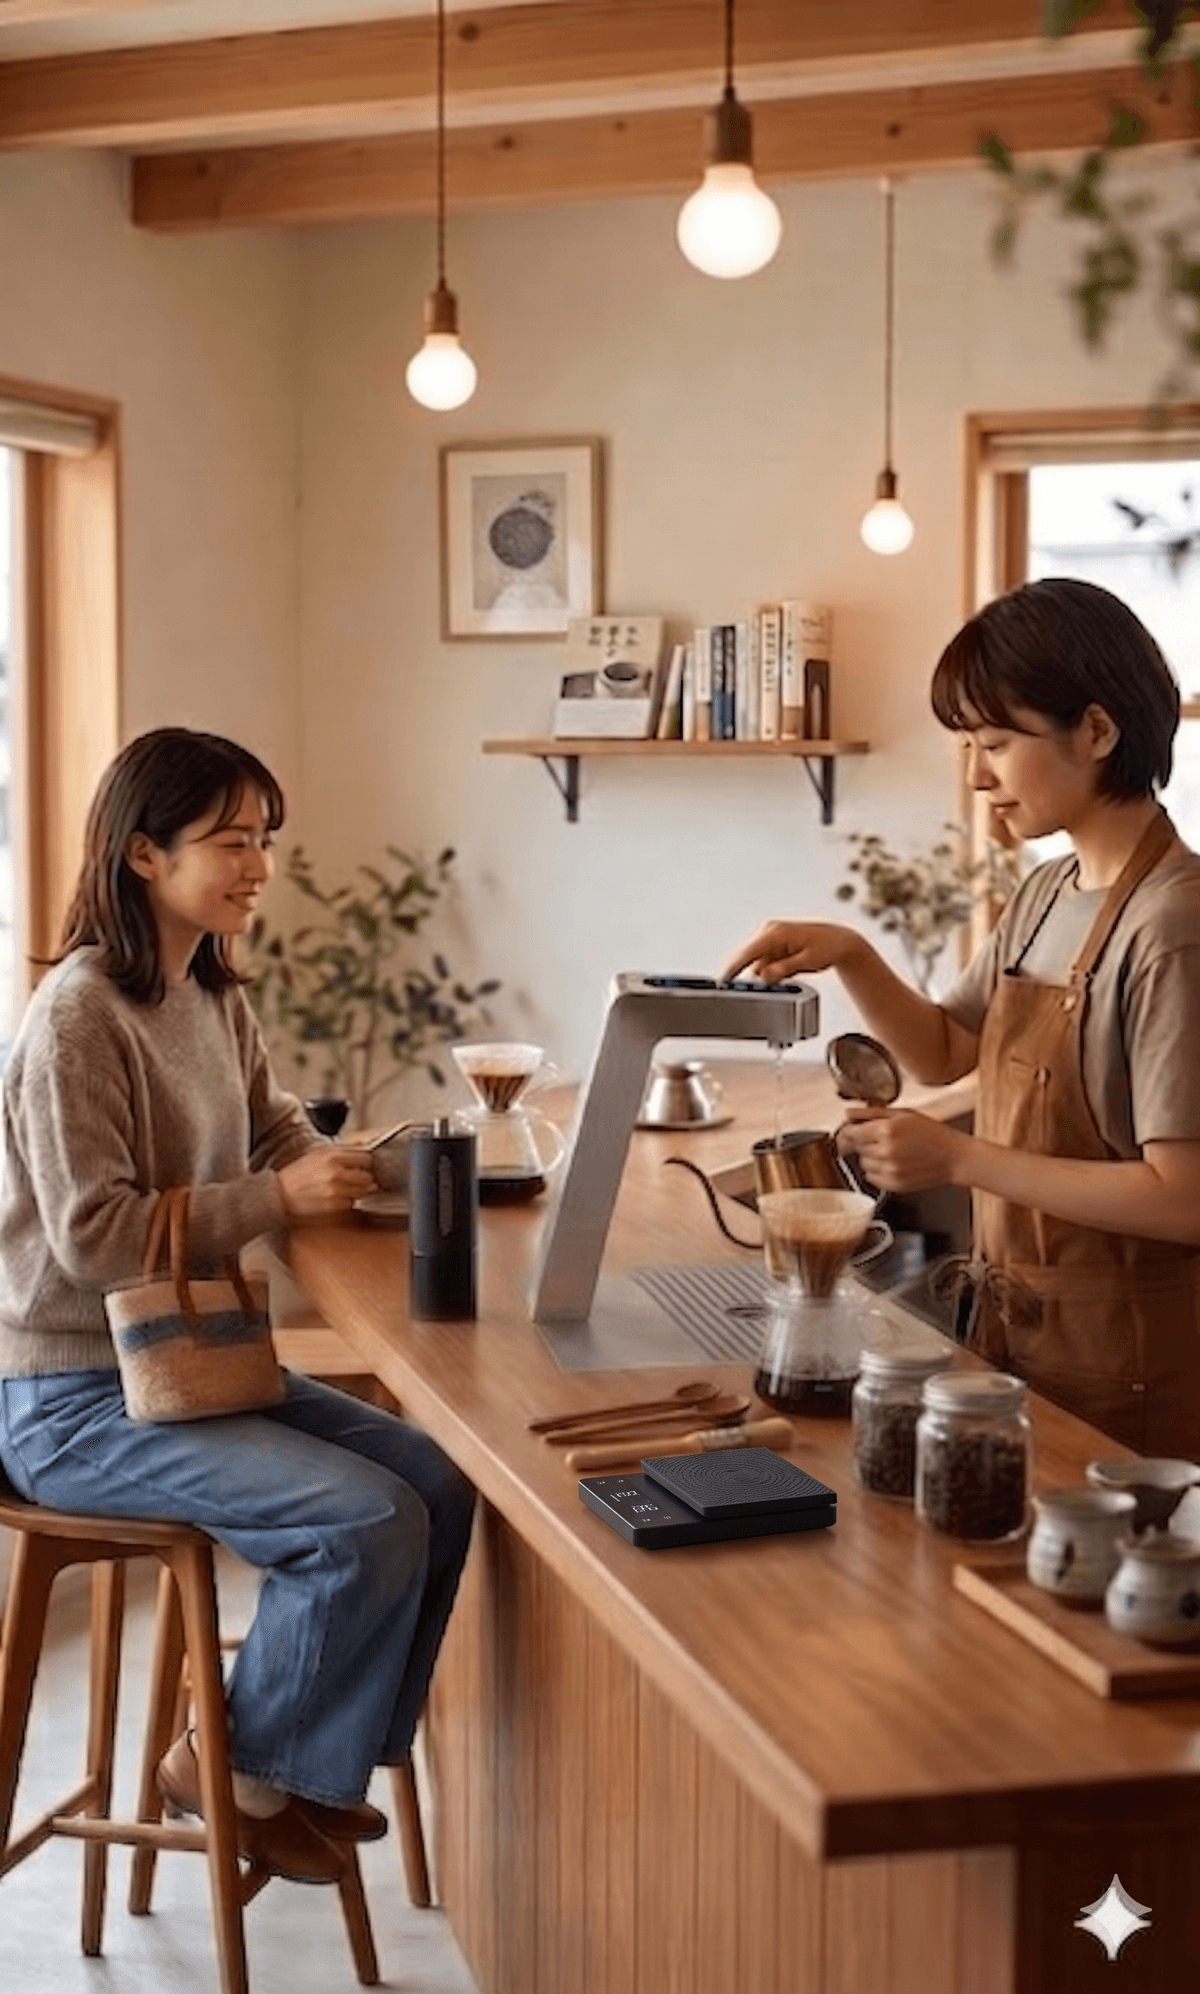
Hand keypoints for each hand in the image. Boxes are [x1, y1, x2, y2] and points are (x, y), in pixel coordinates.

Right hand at [277, 1146, 376, 1219]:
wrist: (279, 1193)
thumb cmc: (298, 1173)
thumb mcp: (318, 1153)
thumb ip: (342, 1150)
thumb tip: (365, 1147)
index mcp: (332, 1157)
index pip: (366, 1158)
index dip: (366, 1163)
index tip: (363, 1165)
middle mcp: (335, 1173)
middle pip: (367, 1177)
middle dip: (365, 1178)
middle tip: (356, 1178)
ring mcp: (335, 1191)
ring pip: (362, 1192)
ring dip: (357, 1190)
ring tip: (343, 1187)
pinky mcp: (332, 1207)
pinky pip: (351, 1204)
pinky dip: (346, 1201)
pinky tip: (335, 1197)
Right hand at [721, 920, 864, 984]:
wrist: (840, 941)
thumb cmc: (828, 946)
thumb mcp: (807, 961)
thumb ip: (784, 969)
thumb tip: (764, 976)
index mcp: (775, 932)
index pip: (746, 952)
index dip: (732, 968)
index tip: (722, 982)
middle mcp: (769, 932)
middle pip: (747, 957)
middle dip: (748, 975)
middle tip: (757, 988)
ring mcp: (770, 938)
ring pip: (756, 963)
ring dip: (765, 975)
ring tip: (791, 972)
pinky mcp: (774, 946)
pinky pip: (764, 963)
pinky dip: (771, 972)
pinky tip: (789, 970)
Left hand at [836, 1105, 967, 1194]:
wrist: (954, 1157)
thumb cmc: (933, 1134)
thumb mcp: (903, 1114)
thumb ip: (871, 1113)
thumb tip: (849, 1113)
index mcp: (887, 1130)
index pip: (852, 1132)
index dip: (852, 1130)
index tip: (855, 1129)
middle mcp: (886, 1151)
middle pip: (857, 1147)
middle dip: (865, 1142)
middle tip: (883, 1139)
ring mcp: (890, 1170)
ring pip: (862, 1163)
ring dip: (871, 1157)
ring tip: (891, 1151)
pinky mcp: (894, 1185)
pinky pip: (871, 1178)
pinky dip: (877, 1171)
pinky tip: (894, 1163)